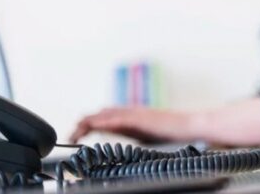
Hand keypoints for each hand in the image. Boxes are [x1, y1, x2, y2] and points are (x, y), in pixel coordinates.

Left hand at [69, 106, 191, 143]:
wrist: (189, 127)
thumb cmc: (172, 134)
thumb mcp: (145, 138)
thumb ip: (131, 138)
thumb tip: (117, 147)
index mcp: (129, 119)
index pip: (102, 118)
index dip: (86, 125)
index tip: (75, 137)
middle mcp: (129, 113)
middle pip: (99, 114)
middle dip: (82, 124)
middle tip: (70, 136)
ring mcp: (135, 114)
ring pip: (105, 114)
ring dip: (89, 122)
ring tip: (76, 132)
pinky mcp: (141, 118)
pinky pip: (119, 119)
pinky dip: (105, 122)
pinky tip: (95, 127)